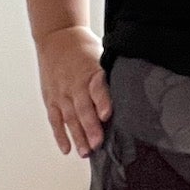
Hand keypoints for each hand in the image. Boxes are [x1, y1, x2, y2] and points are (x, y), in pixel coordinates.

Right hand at [36, 23, 112, 155]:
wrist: (56, 36)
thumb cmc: (83, 49)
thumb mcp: (103, 55)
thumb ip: (114, 75)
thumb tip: (138, 90)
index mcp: (91, 72)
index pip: (97, 87)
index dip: (102, 101)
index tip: (107, 114)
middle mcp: (75, 84)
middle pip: (83, 108)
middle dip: (90, 127)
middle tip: (97, 143)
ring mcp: (61, 93)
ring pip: (69, 117)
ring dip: (77, 136)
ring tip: (85, 152)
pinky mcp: (51, 99)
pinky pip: (55, 119)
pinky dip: (60, 134)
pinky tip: (67, 148)